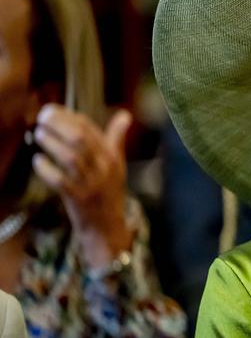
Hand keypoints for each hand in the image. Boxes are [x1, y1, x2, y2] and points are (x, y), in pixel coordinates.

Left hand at [31, 103, 133, 269]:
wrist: (107, 227)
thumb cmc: (109, 192)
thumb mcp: (117, 164)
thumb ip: (116, 139)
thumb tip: (125, 115)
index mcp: (112, 156)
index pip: (91, 129)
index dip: (70, 116)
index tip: (53, 110)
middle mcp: (103, 168)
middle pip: (80, 139)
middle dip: (59, 124)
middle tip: (43, 116)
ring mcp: (90, 183)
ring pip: (70, 157)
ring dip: (52, 143)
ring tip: (38, 133)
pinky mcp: (77, 198)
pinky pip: (59, 180)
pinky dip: (46, 169)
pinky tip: (38, 161)